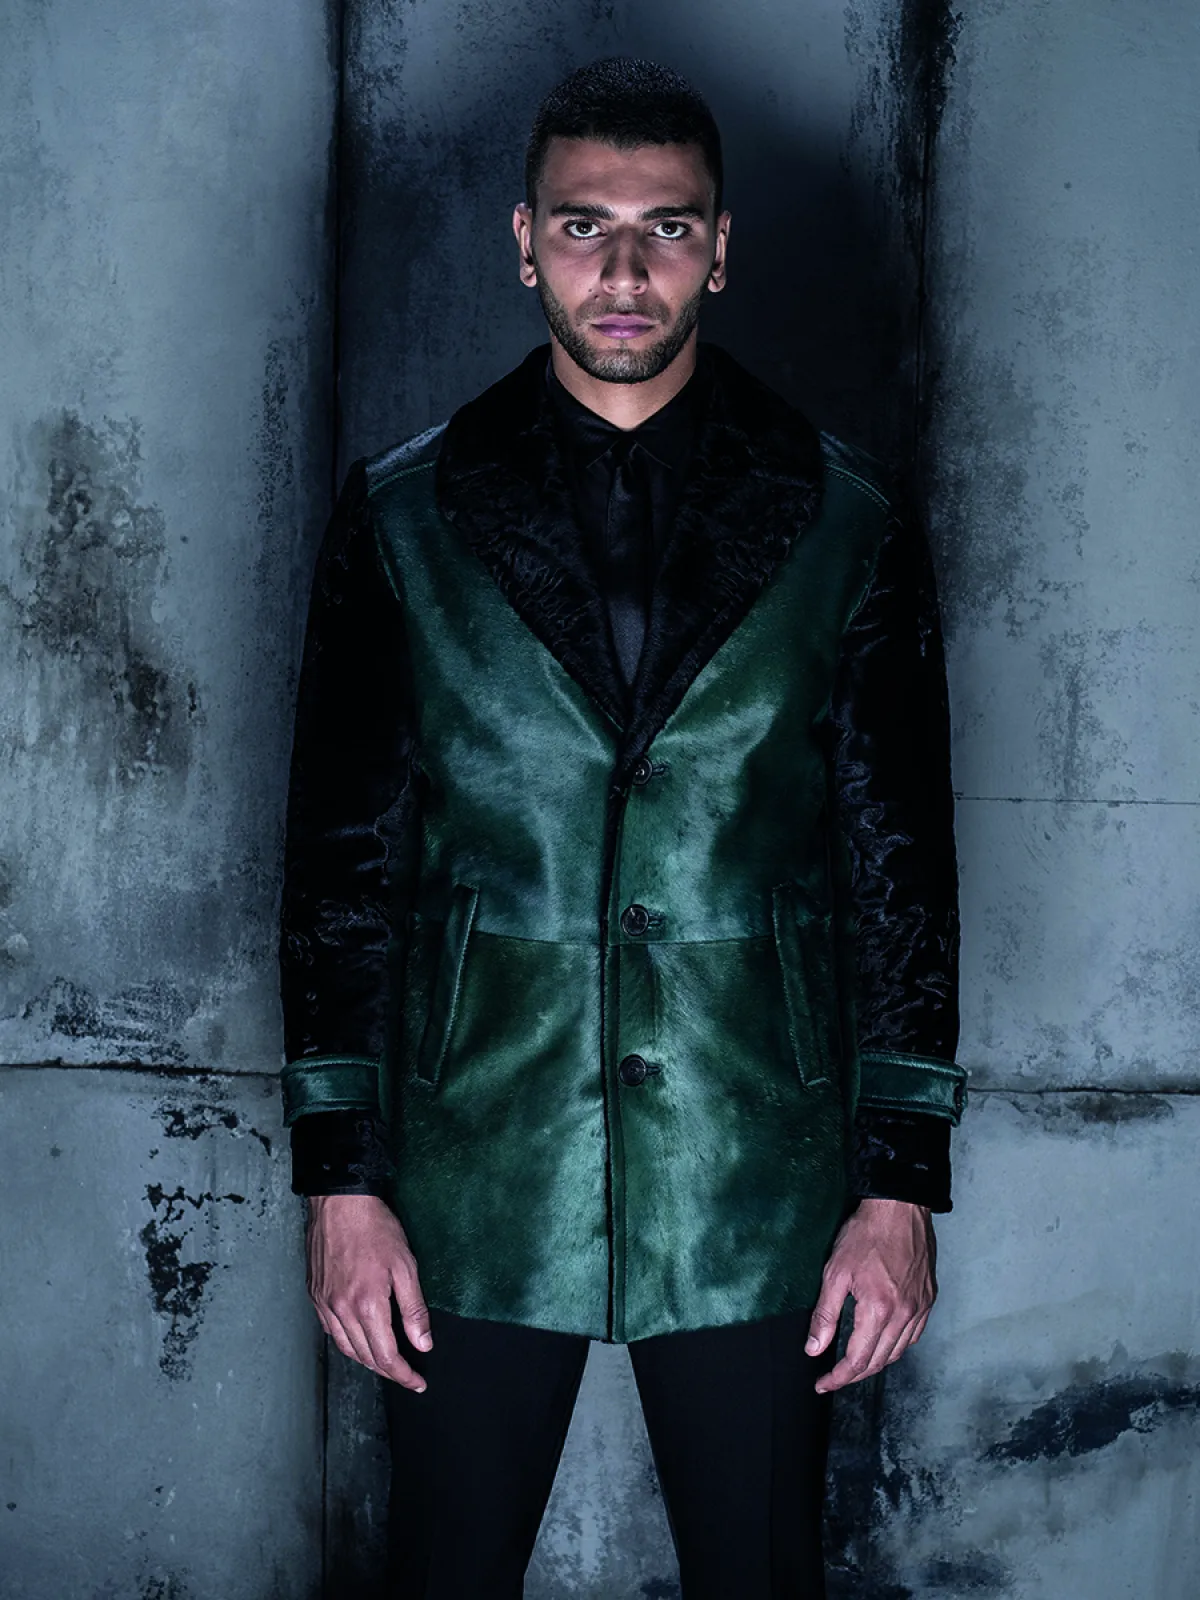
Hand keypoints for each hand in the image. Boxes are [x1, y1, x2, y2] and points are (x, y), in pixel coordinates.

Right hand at [306, 1194, 431, 1390]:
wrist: (340, 1202)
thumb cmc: (375, 1228)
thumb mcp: (406, 1266)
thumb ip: (414, 1310)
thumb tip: (423, 1343)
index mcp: (367, 1305)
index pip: (386, 1356)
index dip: (403, 1374)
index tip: (418, 1382)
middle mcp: (341, 1310)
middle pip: (365, 1357)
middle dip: (388, 1371)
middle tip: (406, 1374)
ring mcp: (324, 1303)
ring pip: (345, 1347)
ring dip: (366, 1361)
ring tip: (386, 1362)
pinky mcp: (314, 1294)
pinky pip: (330, 1330)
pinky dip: (347, 1342)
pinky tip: (358, 1339)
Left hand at [805, 1198, 935, 1393]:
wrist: (900, 1207)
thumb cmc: (866, 1234)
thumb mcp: (835, 1272)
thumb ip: (825, 1314)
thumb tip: (814, 1348)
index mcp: (880, 1310)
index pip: (858, 1360)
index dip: (838, 1377)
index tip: (822, 1384)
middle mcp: (905, 1314)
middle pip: (880, 1361)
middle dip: (854, 1374)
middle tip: (834, 1377)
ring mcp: (921, 1307)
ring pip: (899, 1351)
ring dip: (876, 1363)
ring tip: (855, 1364)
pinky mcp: (929, 1298)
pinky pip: (914, 1335)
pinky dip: (897, 1346)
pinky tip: (884, 1342)